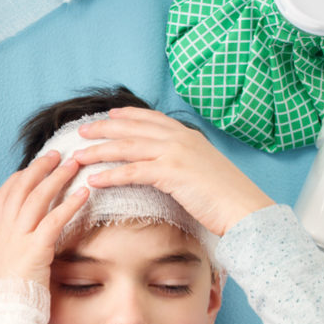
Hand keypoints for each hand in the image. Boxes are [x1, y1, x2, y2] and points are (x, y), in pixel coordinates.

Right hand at [0, 151, 89, 289]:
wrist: (4, 316)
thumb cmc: (10, 297)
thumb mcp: (7, 267)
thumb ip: (16, 249)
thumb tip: (29, 242)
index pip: (3, 195)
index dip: (19, 177)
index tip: (34, 167)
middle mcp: (4, 232)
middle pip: (20, 188)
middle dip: (40, 168)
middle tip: (57, 154)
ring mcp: (17, 240)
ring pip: (36, 198)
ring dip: (57, 178)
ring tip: (74, 164)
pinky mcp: (34, 250)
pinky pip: (53, 220)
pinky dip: (69, 204)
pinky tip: (84, 194)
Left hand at [73, 108, 273, 235]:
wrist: (245, 209)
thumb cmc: (227, 196)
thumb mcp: (205, 168)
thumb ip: (185, 161)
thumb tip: (168, 167)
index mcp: (188, 136)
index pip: (151, 118)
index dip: (127, 116)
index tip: (109, 115)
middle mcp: (180, 139)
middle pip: (132, 129)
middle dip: (104, 128)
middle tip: (82, 131)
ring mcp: (175, 153)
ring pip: (127, 147)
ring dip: (99, 151)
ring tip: (78, 156)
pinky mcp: (171, 173)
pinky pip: (132, 172)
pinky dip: (110, 175)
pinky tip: (94, 181)